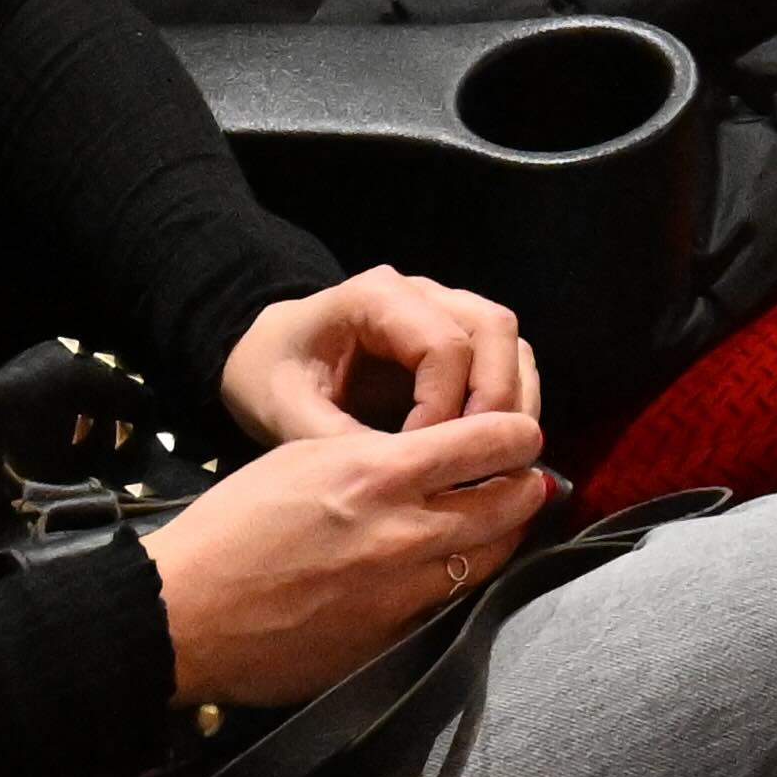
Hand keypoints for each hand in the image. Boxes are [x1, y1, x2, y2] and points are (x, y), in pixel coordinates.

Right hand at [140, 407, 545, 708]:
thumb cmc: (233, 523)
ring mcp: (403, 595)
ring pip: (489, 560)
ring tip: (501, 524)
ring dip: (503, 538)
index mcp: (381, 473)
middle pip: (509, 504)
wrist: (183, 613)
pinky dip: (458, 586)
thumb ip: (378, 452)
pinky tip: (450, 575)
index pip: (488, 442)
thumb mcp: (304, 455)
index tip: (523, 433)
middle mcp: (406, 532)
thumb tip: (430, 451)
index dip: (517, 433)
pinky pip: (448, 608)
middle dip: (527, 485)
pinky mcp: (391, 644)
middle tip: (526, 478)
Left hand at [218, 263, 539, 453]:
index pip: (443, 345)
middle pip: (495, 330)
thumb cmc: (270, 377)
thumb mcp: (286, 413)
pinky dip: (507, 401)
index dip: (442, 408)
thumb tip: (401, 484)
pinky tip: (484, 446)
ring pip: (511, 342)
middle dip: (495, 401)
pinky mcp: (458, 334)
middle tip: (474, 460)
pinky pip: (506, 359)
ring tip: (489, 458)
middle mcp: (424, 292)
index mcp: (377, 298)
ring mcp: (447, 308)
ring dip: (511, 400)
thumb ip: (340, 443)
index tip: (414, 458)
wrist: (265, 354)